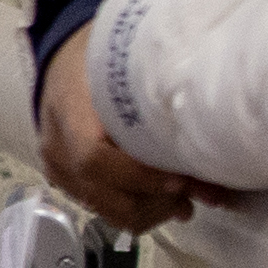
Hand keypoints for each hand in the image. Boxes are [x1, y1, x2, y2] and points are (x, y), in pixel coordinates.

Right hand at [37, 28, 211, 233]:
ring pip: (103, 208)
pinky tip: (163, 201)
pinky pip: (102, 206)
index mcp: (69, 111)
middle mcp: (57, 147)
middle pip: (101, 194)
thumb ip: (160, 98)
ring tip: (184, 202)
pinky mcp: (67, 180)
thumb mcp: (130, 65)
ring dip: (148, 211)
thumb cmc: (103, 56)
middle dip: (152, 204)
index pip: (93, 158)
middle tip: (191, 197)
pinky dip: (136, 209)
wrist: (64, 59)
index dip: (138, 176)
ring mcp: (58, 167)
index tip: (179, 181)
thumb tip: (210, 138)